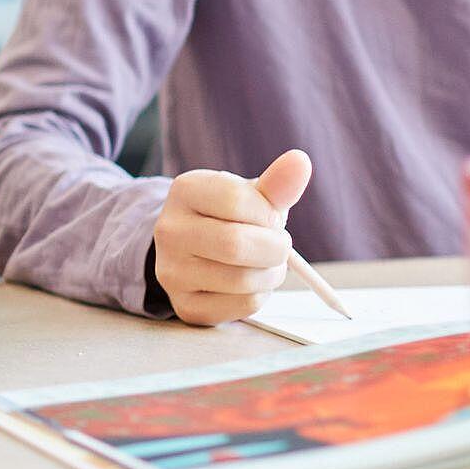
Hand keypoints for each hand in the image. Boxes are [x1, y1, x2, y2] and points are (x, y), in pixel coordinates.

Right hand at [150, 148, 312, 325]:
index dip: (267, 212)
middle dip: (275, 248)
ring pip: (243, 280)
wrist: (193, 250)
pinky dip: (261, 295)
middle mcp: (169, 231)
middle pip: (235, 244)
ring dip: (272, 273)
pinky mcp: (185, 305)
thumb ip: (276, 183)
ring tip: (267, 263)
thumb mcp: (251, 194)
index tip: (270, 216)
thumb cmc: (229, 217)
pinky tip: (252, 282)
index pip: (236, 200)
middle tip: (279, 245)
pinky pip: (242, 306)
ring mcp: (172, 271)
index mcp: (183, 191)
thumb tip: (300, 162)